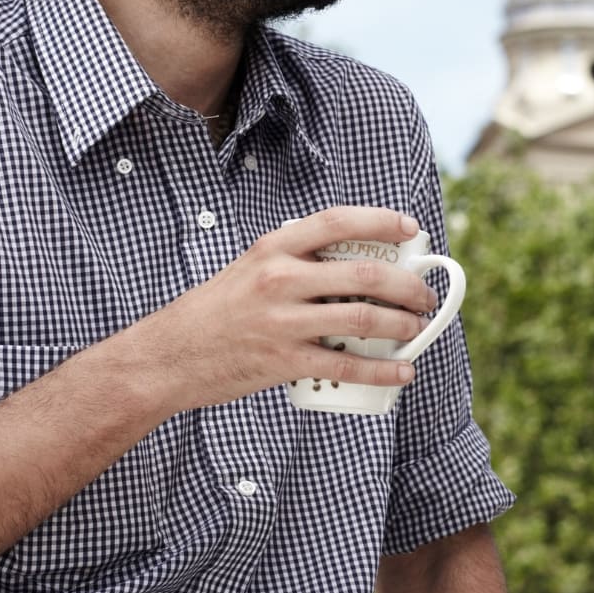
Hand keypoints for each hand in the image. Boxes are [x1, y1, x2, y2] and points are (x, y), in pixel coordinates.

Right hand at [109, 207, 444, 416]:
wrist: (169, 356)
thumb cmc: (215, 311)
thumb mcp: (251, 268)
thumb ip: (295, 262)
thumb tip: (354, 267)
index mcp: (273, 247)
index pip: (337, 221)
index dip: (381, 221)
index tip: (411, 230)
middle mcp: (279, 278)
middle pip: (363, 273)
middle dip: (406, 285)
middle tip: (424, 295)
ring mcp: (282, 321)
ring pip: (361, 318)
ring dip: (401, 325)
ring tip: (417, 329)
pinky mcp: (283, 361)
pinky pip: (344, 364)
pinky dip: (381, 369)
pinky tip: (402, 371)